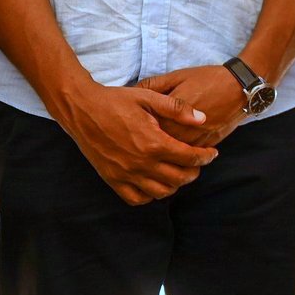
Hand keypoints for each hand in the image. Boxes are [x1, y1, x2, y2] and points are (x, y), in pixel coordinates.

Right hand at [53, 79, 217, 205]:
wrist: (82, 109)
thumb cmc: (116, 100)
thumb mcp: (149, 96)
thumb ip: (177, 108)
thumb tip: (203, 119)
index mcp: (153, 142)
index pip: (189, 158)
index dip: (205, 157)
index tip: (212, 153)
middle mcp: (140, 163)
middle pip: (179, 179)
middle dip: (194, 171)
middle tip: (197, 163)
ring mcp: (125, 174)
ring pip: (160, 192)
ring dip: (174, 185)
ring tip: (178, 172)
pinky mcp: (112, 179)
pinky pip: (136, 198)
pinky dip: (149, 195)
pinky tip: (154, 182)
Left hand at [138, 65, 249, 146]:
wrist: (238, 87)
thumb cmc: (206, 79)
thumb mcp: (177, 76)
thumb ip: (153, 84)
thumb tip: (132, 91)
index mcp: (169, 114)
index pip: (144, 128)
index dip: (136, 129)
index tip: (131, 127)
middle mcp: (180, 131)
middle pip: (157, 145)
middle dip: (147, 144)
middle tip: (139, 142)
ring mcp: (194, 141)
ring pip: (173, 155)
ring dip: (163, 153)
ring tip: (153, 151)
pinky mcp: (206, 145)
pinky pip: (189, 157)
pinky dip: (180, 155)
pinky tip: (174, 151)